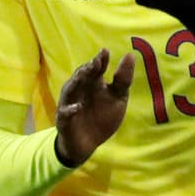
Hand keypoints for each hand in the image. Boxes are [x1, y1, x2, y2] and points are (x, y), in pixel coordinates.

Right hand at [54, 48, 134, 167]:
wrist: (88, 144)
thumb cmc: (102, 117)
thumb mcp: (118, 98)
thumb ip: (123, 79)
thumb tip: (129, 55)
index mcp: (93, 83)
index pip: (96, 68)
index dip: (100, 60)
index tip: (106, 52)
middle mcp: (80, 89)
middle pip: (82, 76)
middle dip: (88, 68)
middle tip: (96, 61)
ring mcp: (70, 103)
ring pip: (70, 89)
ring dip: (76, 81)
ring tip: (84, 74)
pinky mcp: (64, 120)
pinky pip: (65, 113)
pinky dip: (70, 109)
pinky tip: (78, 107)